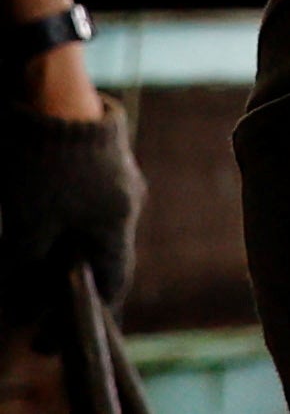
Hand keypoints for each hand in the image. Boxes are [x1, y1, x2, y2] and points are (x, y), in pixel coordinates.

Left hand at [0, 99, 135, 314]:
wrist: (51, 94)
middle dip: (62, 281)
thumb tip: (19, 309)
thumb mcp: (26, 228)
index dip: (80, 317)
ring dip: (57, 248)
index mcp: (117, 222)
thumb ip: (24, 271)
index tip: (46, 341)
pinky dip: (58, 220)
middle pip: (97, 255)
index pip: (112, 284)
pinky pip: (82, 200)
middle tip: (23, 300)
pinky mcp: (99, 155)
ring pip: (87, 227)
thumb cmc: (43, 165)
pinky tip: (30, 217)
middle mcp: (125, 200)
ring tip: (21, 256)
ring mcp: (115, 175)